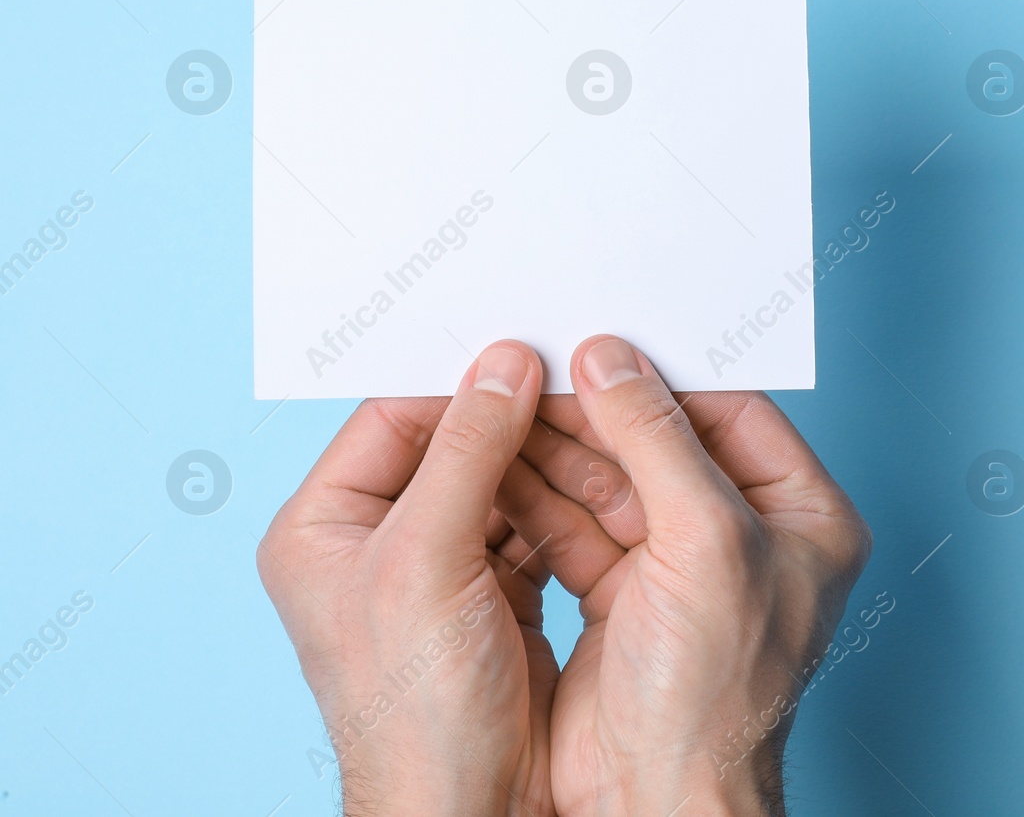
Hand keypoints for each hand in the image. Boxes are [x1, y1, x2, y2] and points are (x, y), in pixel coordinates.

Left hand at [258, 341, 557, 816]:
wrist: (469, 808)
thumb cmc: (414, 710)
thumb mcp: (426, 560)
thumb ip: (465, 452)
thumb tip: (504, 364)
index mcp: (324, 527)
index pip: (392, 419)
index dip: (456, 381)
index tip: (520, 345)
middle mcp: (375, 543)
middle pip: (452, 447)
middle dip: (515, 418)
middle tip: (573, 378)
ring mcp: (438, 571)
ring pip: (501, 484)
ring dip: (550, 460)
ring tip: (600, 425)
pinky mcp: (492, 597)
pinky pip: (534, 527)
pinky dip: (568, 505)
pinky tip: (605, 483)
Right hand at [496, 336, 871, 816]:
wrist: (656, 802)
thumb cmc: (717, 696)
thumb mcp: (705, 541)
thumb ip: (659, 439)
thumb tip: (612, 361)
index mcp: (804, 518)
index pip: (736, 414)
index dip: (671, 375)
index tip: (611, 338)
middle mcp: (747, 538)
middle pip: (666, 443)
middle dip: (602, 407)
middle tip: (543, 360)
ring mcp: (681, 570)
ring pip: (613, 481)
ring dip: (560, 444)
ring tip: (509, 397)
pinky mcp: (621, 598)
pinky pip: (575, 525)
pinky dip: (536, 495)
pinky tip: (499, 458)